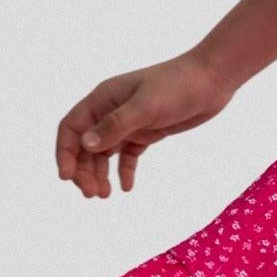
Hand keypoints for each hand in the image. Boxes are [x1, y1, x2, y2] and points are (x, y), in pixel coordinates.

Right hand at [56, 52, 232, 198]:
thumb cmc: (176, 86)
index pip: (72, 128)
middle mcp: (110, 111)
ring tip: (105, 195)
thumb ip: (115, 126)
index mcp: (102, 99)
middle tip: (92, 194)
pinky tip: (126, 187)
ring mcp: (128, 123)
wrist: (211, 80)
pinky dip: (124, 171)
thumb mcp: (145, 107)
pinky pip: (128, 155)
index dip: (65, 153)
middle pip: (85, 146)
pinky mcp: (146, 133)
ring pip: (105, 153)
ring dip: (101, 174)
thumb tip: (85, 145)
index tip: (67, 177)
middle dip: (84, 170)